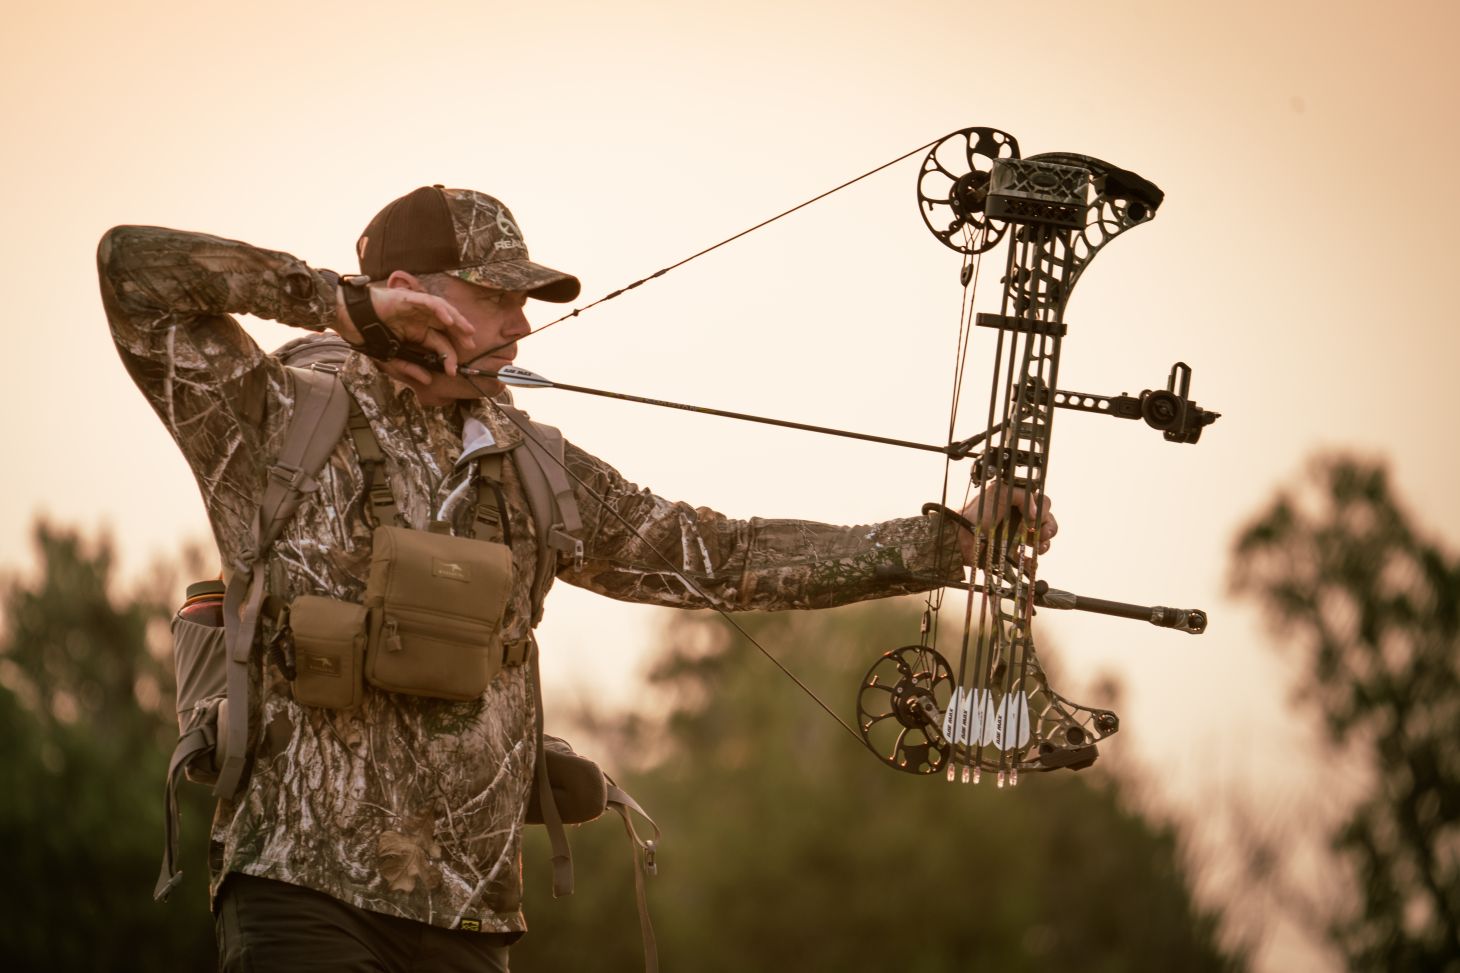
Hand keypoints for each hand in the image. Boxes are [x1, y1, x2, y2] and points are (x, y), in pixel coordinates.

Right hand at [332, 284, 474, 383]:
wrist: (349, 319)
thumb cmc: (369, 335)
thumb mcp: (392, 357)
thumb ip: (411, 367)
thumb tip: (429, 380)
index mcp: (418, 333)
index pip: (439, 344)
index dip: (448, 357)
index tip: (452, 371)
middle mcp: (420, 320)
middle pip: (447, 326)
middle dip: (461, 335)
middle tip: (472, 346)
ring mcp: (416, 308)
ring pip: (443, 311)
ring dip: (457, 321)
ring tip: (468, 332)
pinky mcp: (409, 298)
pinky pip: (429, 302)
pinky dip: (440, 310)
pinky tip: (449, 320)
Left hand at [956, 485, 1056, 564]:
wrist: (962, 536)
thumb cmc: (977, 512)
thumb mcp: (998, 492)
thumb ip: (1022, 495)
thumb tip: (1036, 514)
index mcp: (1019, 502)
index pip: (1043, 503)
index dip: (1044, 510)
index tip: (1035, 518)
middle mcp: (1021, 518)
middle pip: (1047, 522)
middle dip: (1049, 528)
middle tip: (1040, 533)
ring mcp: (1018, 537)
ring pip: (1042, 541)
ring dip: (1045, 544)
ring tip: (1038, 548)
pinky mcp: (1012, 554)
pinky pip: (1030, 560)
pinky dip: (1033, 562)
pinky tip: (1029, 560)